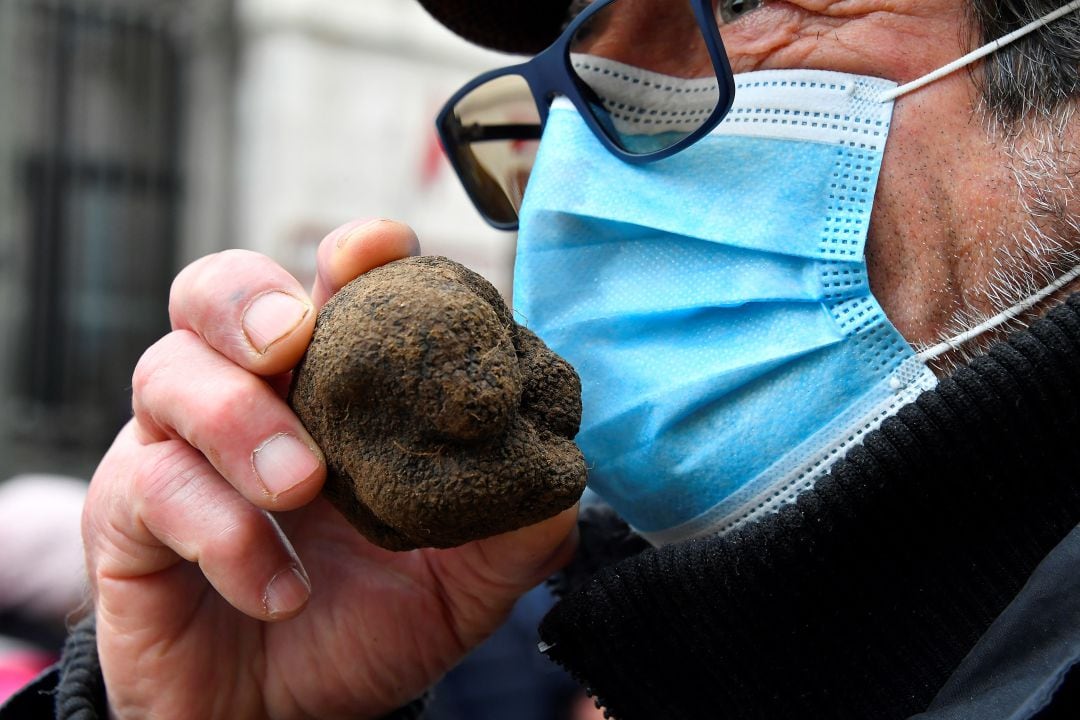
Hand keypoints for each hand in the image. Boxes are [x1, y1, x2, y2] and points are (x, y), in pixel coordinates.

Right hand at [83, 220, 578, 718]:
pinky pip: (151, 488)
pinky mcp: (128, 519)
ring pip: (168, 374)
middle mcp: (246, 401)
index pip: (329, 289)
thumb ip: (512, 528)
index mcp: (329, 393)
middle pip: (212, 294)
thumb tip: (565, 473)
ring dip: (239, 420)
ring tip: (302, 485)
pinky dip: (222, 530)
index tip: (377, 251)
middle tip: (290, 341)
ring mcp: (177, 452)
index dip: (351, 255)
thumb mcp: (460, 585)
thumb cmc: (368, 629)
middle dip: (249, 299)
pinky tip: (280, 587)